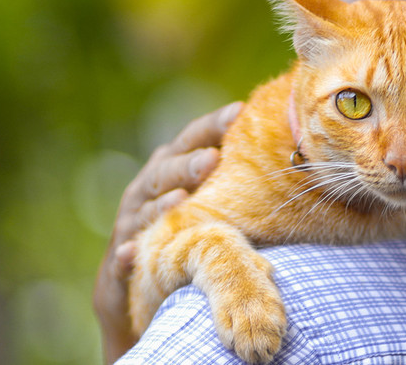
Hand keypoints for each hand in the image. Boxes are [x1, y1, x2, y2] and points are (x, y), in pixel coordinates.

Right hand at [93, 101, 243, 362]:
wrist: (132, 292)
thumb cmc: (182, 232)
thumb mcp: (205, 202)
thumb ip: (230, 177)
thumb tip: (287, 153)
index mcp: (169, 169)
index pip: (191, 139)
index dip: (213, 125)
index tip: (240, 112)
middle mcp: (145, 191)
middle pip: (165, 171)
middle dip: (188, 164)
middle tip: (212, 159)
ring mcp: (128, 226)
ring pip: (143, 211)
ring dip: (160, 205)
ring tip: (180, 199)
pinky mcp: (118, 264)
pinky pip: (122, 258)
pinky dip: (127, 254)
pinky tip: (132, 251)